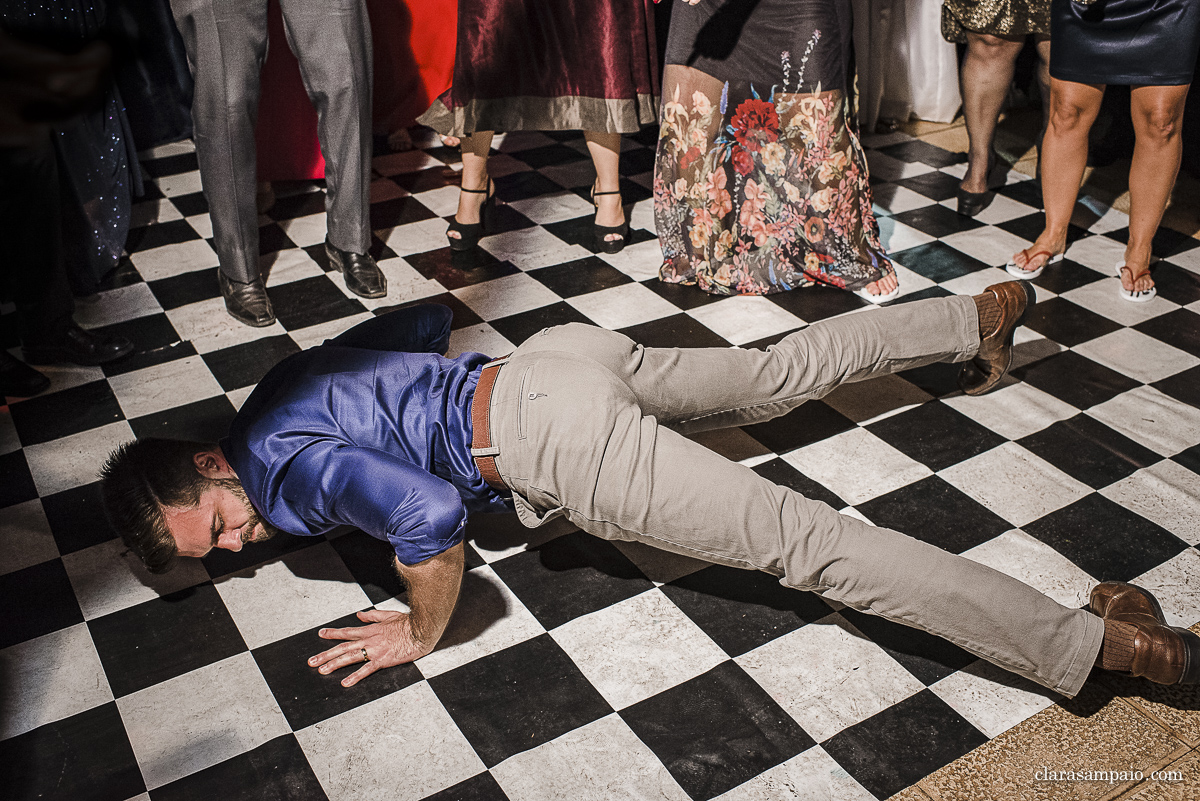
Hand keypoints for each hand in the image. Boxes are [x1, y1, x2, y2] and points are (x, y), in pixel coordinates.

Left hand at [307, 609, 433, 686]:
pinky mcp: (383, 659)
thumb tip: (359, 615)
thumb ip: (372, 615)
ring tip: (322, 670)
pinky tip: (345, 682)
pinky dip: (355, 676)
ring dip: (334, 664)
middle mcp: (369, 639)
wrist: (421, 629)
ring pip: (350, 657)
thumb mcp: (388, 614)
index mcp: (370, 630)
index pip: (347, 632)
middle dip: (326, 653)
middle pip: (343, 646)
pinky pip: (366, 669)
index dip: (333, 633)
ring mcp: (375, 650)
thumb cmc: (408, 623)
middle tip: (312, 660)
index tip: (321, 634)